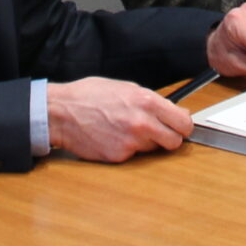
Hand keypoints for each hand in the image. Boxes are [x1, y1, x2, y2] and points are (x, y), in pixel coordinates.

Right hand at [46, 77, 190, 161]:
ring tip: (126, 129)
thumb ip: (152, 101)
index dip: (183, 126)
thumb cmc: (89, 96)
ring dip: (146, 143)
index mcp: (147, 102)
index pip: (183, 123)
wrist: (61, 113)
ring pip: (153, 149)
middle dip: (169, 138)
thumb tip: (174, 111)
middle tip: (158, 132)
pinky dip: (127, 149)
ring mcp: (131, 143)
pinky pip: (133, 156)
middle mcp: (142, 124)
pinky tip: (113, 137)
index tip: (180, 126)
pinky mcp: (119, 157)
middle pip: (174, 142)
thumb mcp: (125, 88)